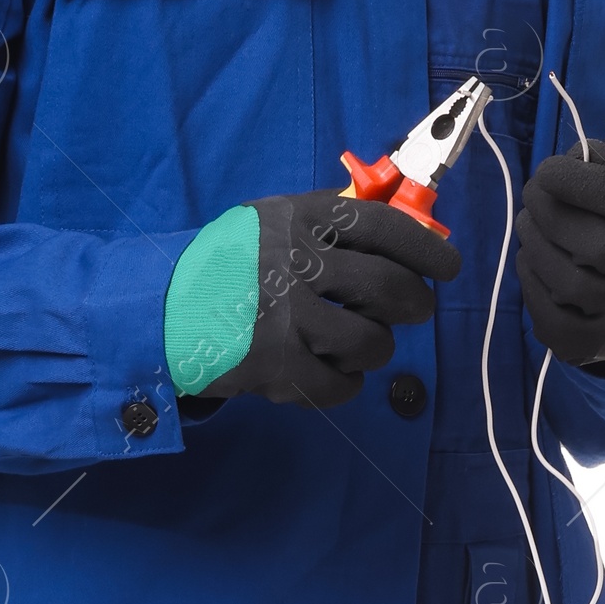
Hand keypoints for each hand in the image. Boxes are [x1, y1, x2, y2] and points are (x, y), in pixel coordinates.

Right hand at [204, 190, 460, 409]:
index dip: (426, 250)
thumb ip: (326, 229)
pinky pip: (340, 385)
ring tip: (356, 346)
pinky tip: (330, 374)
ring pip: (371, 343)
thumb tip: (407, 240)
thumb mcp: (268, 225)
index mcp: (296, 218)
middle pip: (388, 289)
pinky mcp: (273, 365)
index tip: (448, 269)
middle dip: (414, 305)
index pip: (381, 227)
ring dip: (375, 349)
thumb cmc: (226, 268)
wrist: (157, 312)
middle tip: (413, 312)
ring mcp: (283, 316)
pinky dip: (345, 385)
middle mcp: (292, 262)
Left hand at [517, 142, 604, 369]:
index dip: (584, 184)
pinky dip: (530, 282)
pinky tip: (531, 261)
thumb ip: (603, 166)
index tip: (548, 170)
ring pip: (569, 283)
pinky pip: (549, 317)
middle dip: (550, 212)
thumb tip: (573, 157)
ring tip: (529, 223)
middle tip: (532, 193)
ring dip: (534, 243)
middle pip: (598, 247)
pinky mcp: (591, 345)